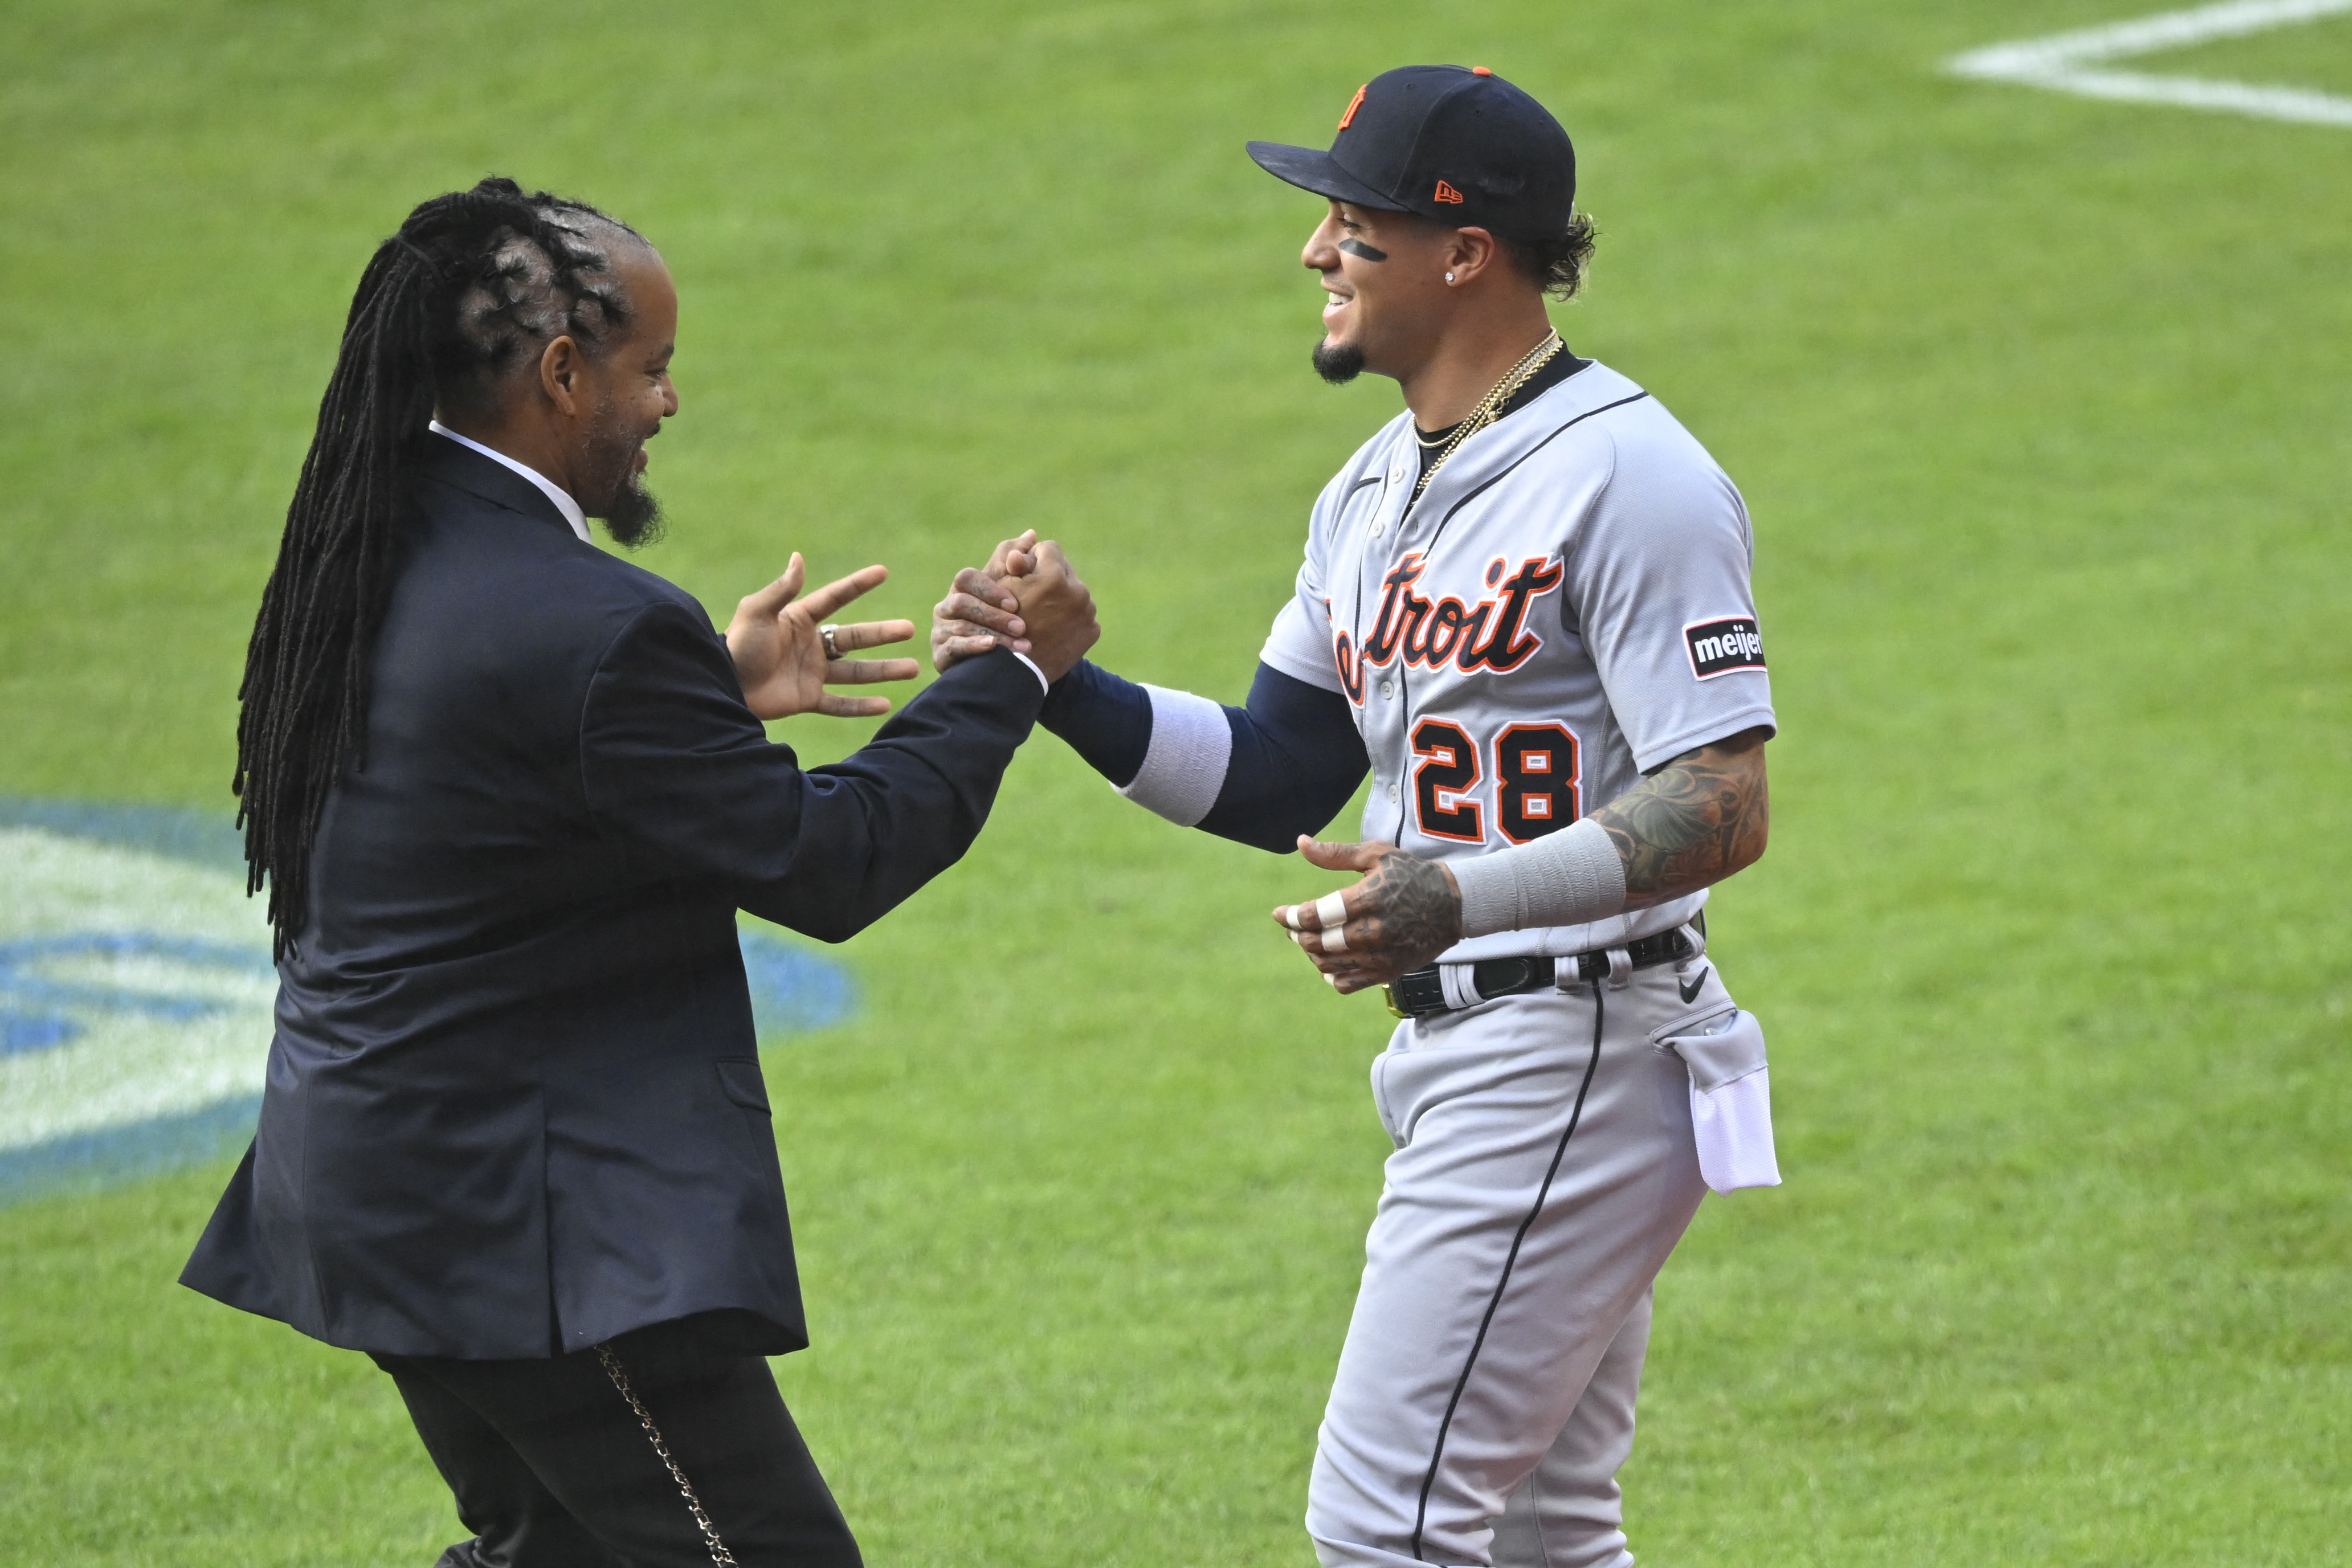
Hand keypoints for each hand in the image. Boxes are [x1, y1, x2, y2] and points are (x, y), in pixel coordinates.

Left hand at [725, 554, 919, 719]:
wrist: (723, 686)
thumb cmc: (737, 646)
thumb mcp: (756, 613)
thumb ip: (780, 589)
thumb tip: (798, 558)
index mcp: (799, 620)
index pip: (835, 599)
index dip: (858, 585)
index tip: (882, 572)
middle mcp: (811, 645)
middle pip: (855, 638)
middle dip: (883, 634)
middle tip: (911, 628)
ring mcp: (812, 673)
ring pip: (856, 672)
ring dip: (884, 670)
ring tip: (913, 669)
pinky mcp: (807, 699)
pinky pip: (839, 704)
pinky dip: (861, 706)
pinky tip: (884, 704)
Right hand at [932, 530, 1037, 672]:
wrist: (995, 661)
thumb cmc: (1003, 620)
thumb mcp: (1009, 590)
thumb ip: (1017, 563)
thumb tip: (1032, 534)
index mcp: (962, 589)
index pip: (967, 578)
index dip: (989, 589)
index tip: (1015, 603)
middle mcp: (946, 607)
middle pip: (961, 603)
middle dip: (994, 615)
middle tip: (1022, 627)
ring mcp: (940, 631)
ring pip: (961, 627)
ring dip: (994, 635)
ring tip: (1021, 646)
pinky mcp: (940, 655)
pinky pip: (953, 648)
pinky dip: (974, 647)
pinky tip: (994, 649)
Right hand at [1006, 540, 1099, 682]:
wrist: (1017, 673)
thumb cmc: (999, 626)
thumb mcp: (1000, 588)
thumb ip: (1016, 559)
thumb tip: (1032, 535)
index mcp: (1054, 576)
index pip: (1048, 549)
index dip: (1033, 559)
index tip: (1023, 574)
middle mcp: (1078, 592)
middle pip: (1064, 570)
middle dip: (1050, 577)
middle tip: (1033, 595)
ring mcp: (1088, 613)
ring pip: (1075, 592)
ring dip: (1061, 597)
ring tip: (1043, 613)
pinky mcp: (1093, 631)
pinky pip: (1083, 614)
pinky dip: (1070, 618)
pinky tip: (1054, 628)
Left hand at [1271, 837, 1462, 994]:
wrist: (1453, 905)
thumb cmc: (1411, 874)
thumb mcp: (1376, 855)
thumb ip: (1335, 854)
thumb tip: (1300, 842)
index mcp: (1366, 899)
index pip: (1314, 916)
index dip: (1290, 916)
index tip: (1280, 913)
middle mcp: (1372, 931)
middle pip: (1317, 942)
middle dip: (1297, 934)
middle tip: (1292, 926)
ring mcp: (1380, 956)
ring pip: (1328, 964)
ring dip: (1311, 953)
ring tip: (1309, 940)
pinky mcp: (1387, 972)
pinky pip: (1347, 984)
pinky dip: (1330, 976)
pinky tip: (1328, 962)